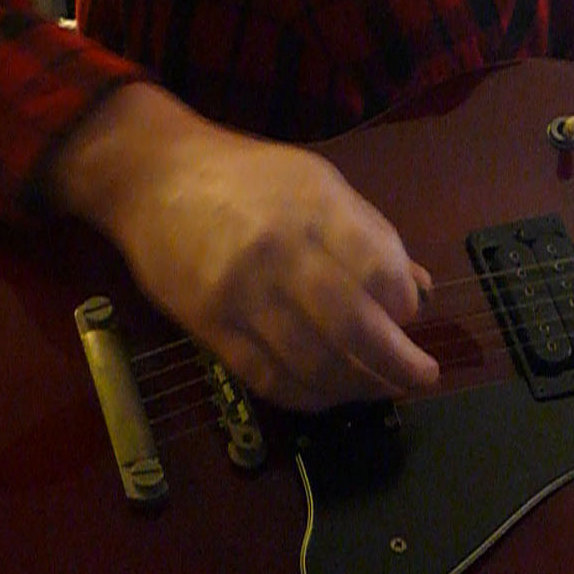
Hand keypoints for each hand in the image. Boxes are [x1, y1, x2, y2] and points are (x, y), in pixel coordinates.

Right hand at [48, 82, 437, 410]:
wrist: (152, 177)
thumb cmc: (246, 177)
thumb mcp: (316, 182)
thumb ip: (369, 235)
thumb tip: (420, 293)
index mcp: (314, 206)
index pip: (378, 269)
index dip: (404, 304)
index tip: (411, 316)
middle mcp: (279, 251)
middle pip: (352, 326)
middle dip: (397, 363)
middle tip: (421, 377)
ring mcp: (241, 294)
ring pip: (312, 362)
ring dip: (357, 387)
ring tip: (381, 389)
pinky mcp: (209, 326)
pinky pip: (267, 378)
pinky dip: (307, 396)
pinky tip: (330, 394)